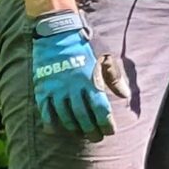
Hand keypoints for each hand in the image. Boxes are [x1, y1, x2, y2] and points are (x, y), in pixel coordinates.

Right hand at [31, 10, 116, 140]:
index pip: (101, 110)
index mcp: (90, 81)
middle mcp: (73, 88)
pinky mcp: (43, 88)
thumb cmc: (85, 44)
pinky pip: (45, 110)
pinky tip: (56, 130)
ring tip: (80, 133)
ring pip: (65, 117)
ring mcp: (57, 89)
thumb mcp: (105, 56)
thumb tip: (125, 95)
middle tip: (96, 137)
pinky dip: (50, 122)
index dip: (106, 124)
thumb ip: (114, 77)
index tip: (110, 131)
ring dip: (74, 129)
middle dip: (91, 131)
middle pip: (84, 118)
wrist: (57, 31)